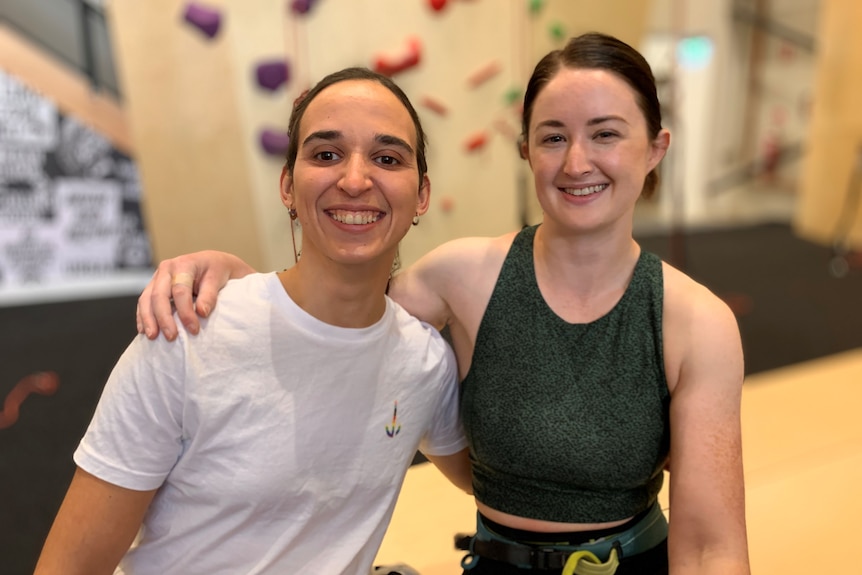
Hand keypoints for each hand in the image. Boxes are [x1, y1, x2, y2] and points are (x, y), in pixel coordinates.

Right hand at [136, 251, 254, 340]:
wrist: (210, 263)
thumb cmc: (215, 270)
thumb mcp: (217, 279)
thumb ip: (209, 295)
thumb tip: (202, 312)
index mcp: (183, 264)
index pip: (180, 291)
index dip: (186, 312)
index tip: (194, 329)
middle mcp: (166, 269)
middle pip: (159, 295)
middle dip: (163, 318)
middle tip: (171, 336)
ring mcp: (157, 278)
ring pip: (146, 299)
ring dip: (148, 319)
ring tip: (152, 337)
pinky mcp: (153, 286)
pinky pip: (144, 302)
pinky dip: (143, 317)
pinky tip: (144, 330)